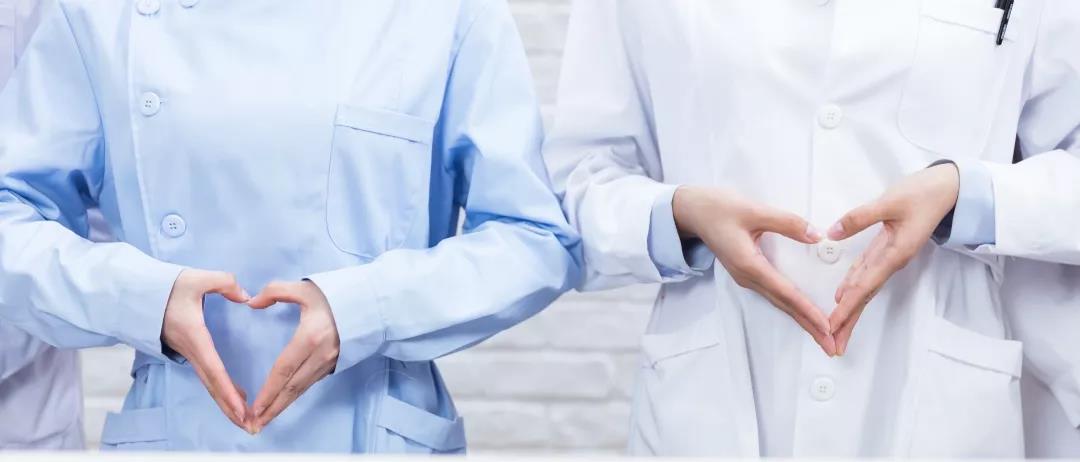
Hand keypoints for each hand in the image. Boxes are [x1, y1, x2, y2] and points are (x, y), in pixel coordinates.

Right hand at [162, 269, 250, 429]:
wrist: (139, 293)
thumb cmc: (167, 287)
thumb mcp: (196, 278)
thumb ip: (224, 283)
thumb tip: (245, 296)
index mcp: (195, 337)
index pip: (215, 369)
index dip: (228, 390)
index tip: (242, 408)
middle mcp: (191, 351)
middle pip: (212, 385)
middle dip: (230, 407)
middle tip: (249, 425)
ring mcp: (188, 353)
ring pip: (209, 384)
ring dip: (226, 402)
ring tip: (245, 419)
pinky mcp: (189, 352)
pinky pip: (207, 376)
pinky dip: (220, 390)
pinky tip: (235, 399)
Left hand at [246, 281, 339, 432]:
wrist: (369, 304)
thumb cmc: (335, 296)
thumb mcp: (304, 288)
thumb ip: (275, 291)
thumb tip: (251, 303)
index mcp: (310, 337)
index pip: (284, 369)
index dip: (268, 390)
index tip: (254, 406)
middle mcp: (320, 355)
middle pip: (292, 387)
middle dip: (272, 408)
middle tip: (254, 425)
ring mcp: (329, 363)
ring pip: (301, 389)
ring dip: (282, 406)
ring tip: (264, 420)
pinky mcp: (334, 365)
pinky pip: (309, 383)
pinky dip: (294, 396)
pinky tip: (283, 402)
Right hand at [673, 186, 835, 354]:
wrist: (693, 212)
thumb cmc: (718, 209)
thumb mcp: (753, 210)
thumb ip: (787, 223)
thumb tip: (816, 236)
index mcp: (748, 265)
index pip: (785, 292)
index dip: (807, 310)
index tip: (826, 326)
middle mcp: (747, 277)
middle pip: (784, 306)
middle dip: (809, 326)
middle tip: (831, 346)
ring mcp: (746, 278)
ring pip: (779, 303)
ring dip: (802, 320)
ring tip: (822, 335)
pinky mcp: (748, 273)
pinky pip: (774, 295)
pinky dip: (792, 307)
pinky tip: (803, 312)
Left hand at [827, 164, 959, 354]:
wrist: (950, 189)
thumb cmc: (924, 194)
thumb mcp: (891, 201)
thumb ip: (860, 217)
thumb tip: (832, 232)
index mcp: (894, 254)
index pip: (864, 286)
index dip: (847, 307)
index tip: (832, 326)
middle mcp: (892, 261)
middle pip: (864, 296)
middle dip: (848, 321)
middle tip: (833, 345)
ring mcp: (890, 256)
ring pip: (865, 287)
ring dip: (850, 309)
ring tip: (835, 329)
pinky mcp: (887, 248)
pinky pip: (867, 272)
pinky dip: (853, 286)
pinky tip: (842, 295)